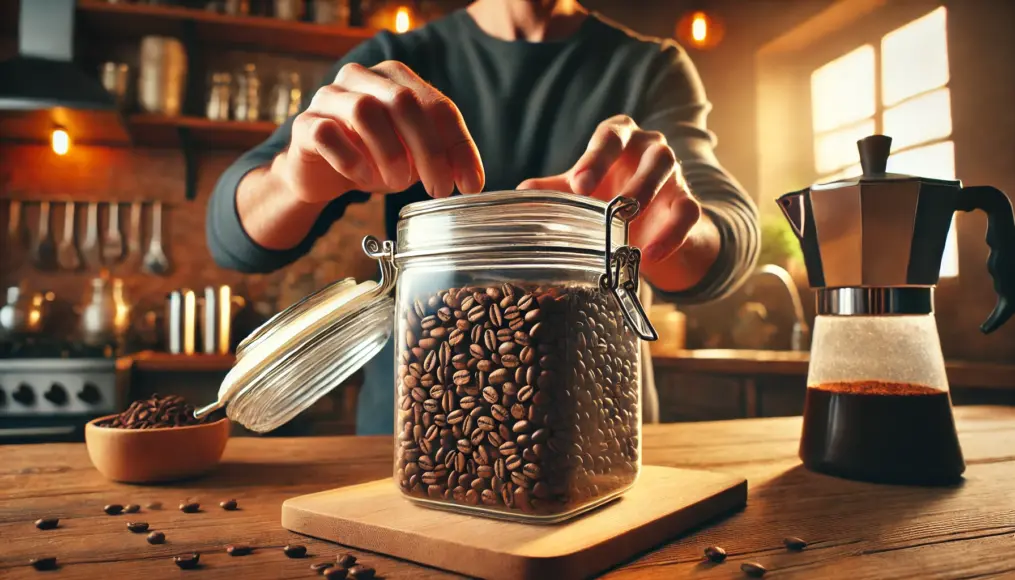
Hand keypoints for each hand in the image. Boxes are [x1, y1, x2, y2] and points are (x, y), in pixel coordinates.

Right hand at [282, 61, 484, 202]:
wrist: (320, 174)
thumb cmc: (373, 160)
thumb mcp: (414, 159)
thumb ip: (441, 158)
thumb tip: (471, 181)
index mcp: (396, 78)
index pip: (439, 105)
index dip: (459, 146)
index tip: (471, 184)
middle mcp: (362, 77)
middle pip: (404, 104)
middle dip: (430, 152)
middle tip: (439, 189)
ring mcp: (329, 97)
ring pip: (366, 112)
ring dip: (390, 154)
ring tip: (398, 183)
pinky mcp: (305, 123)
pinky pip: (328, 134)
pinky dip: (352, 160)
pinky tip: (363, 177)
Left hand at [518, 115, 701, 262]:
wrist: (650, 224)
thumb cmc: (608, 193)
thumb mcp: (581, 191)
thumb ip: (553, 191)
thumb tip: (519, 194)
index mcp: (620, 137)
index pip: (610, 136)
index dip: (595, 158)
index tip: (578, 185)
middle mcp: (650, 148)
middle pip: (648, 150)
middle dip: (626, 175)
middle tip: (606, 205)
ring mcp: (673, 174)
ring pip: (668, 172)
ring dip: (647, 196)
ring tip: (626, 226)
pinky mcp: (688, 203)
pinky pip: (687, 213)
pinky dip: (671, 234)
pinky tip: (651, 255)